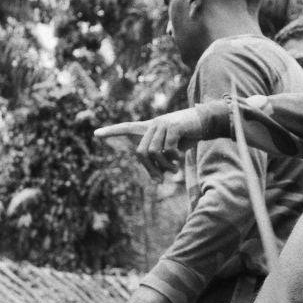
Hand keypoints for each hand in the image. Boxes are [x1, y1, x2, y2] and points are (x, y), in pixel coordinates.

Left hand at [95, 105, 217, 175]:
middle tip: (160, 180)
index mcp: (150, 128)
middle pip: (141, 152)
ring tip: (174, 170)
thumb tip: (157, 179)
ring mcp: (163, 124)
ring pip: (154, 152)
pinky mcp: (174, 126)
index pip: (127, 127)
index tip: (96, 134)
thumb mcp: (172, 150)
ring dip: (164, 166)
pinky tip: (179, 161)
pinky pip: (167, 149)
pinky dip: (173, 159)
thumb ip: (161, 160)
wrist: (205, 122)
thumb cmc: (187, 136)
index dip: (112, 131)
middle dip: (150, 169)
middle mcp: (153, 124)